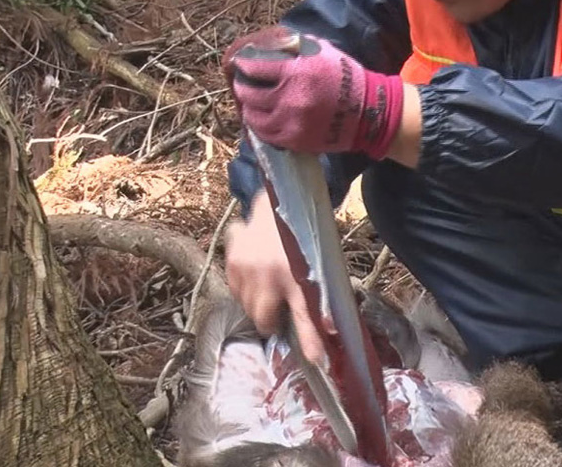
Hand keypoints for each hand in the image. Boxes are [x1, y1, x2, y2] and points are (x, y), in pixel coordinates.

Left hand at [222, 26, 403, 157]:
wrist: (369, 112)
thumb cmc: (345, 76)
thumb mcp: (322, 50)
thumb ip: (294, 45)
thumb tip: (267, 44)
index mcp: (296, 72)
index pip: (254, 67)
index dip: (244, 65)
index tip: (241, 64)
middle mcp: (289, 99)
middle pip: (248, 94)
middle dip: (243, 87)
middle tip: (244, 84)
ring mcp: (291, 123)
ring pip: (253, 117)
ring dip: (250, 108)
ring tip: (252, 103)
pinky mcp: (295, 141)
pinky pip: (266, 135)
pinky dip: (261, 126)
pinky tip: (265, 119)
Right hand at [224, 191, 325, 364]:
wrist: (284, 199)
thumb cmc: (306, 236)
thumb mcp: (321, 264)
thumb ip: (320, 295)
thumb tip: (329, 327)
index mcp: (298, 275)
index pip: (306, 315)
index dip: (310, 341)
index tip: (316, 361)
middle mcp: (269, 273)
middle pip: (263, 318)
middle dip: (269, 320)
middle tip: (277, 311)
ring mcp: (246, 266)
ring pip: (245, 304)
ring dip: (255, 302)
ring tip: (267, 284)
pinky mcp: (232, 257)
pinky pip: (234, 287)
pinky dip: (242, 285)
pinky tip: (254, 271)